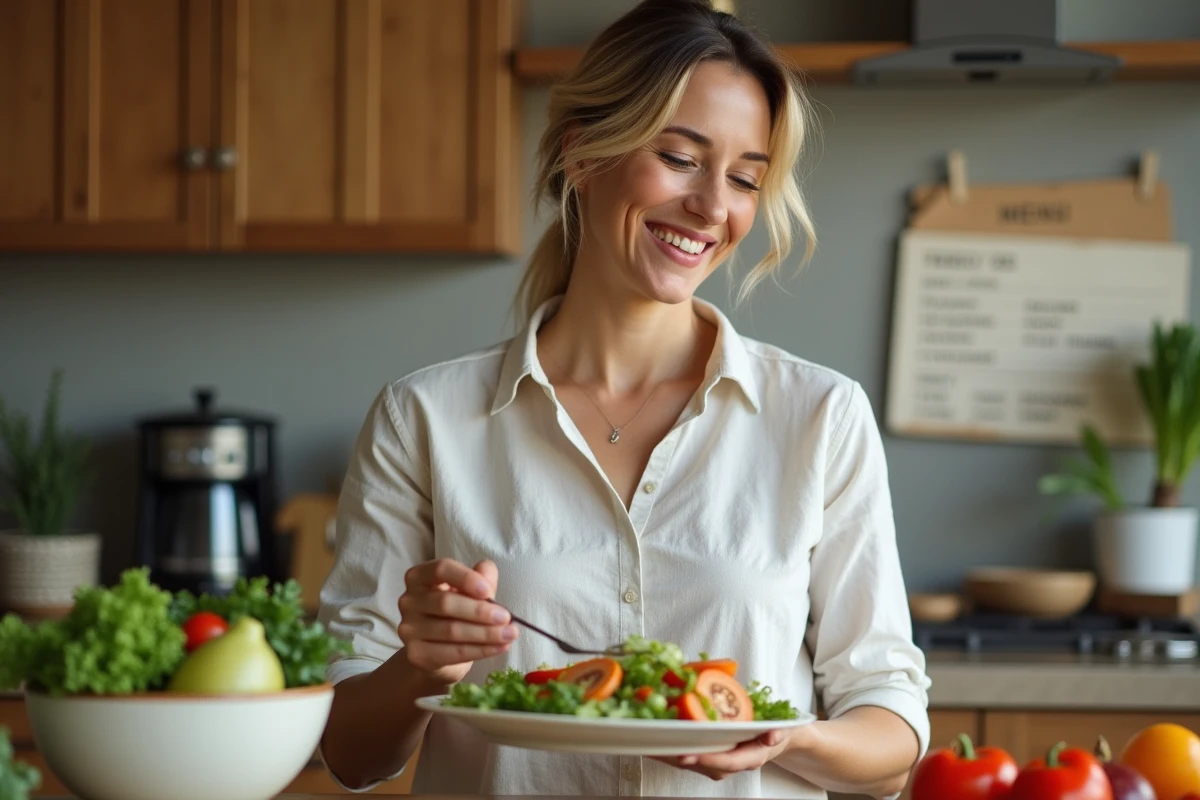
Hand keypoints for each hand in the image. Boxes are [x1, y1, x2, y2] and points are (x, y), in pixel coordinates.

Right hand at [397, 558, 517, 684]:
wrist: (438, 651)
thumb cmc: (456, 612)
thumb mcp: (470, 590)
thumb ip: (480, 577)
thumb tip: (487, 572)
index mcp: (420, 576)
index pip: (441, 569)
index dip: (466, 578)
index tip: (488, 591)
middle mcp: (409, 600)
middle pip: (446, 603)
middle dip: (480, 612)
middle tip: (507, 618)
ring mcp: (408, 628)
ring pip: (451, 630)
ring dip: (486, 634)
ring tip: (510, 634)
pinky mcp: (415, 653)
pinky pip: (452, 653)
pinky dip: (480, 650)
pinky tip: (499, 647)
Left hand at [654, 729, 791, 780]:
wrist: (774, 737)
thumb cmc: (774, 730)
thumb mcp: (781, 728)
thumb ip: (777, 732)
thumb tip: (773, 736)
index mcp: (749, 758)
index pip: (726, 763)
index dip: (706, 760)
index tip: (687, 755)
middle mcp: (731, 764)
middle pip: (702, 765)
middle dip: (680, 758)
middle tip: (658, 750)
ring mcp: (719, 763)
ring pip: (692, 762)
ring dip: (671, 755)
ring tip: (650, 745)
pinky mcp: (708, 756)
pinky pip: (689, 756)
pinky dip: (672, 750)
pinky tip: (656, 742)